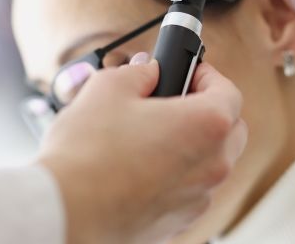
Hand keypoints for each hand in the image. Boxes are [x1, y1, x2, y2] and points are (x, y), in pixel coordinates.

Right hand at [38, 57, 246, 243]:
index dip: (206, 75)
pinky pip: (188, 190)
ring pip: (209, 163)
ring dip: (191, 144)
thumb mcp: (108, 87)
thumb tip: (147, 72)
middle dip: (206, 109)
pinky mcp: (177, 222)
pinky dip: (174, 175)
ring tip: (148, 133)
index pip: (228, 91)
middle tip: (171, 98)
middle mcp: (212, 166)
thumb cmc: (87, 154)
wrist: (65, 211)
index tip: (186, 71)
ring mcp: (196, 199)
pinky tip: (138, 166)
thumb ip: (138, 72)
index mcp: (206, 126)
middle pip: (228, 130)